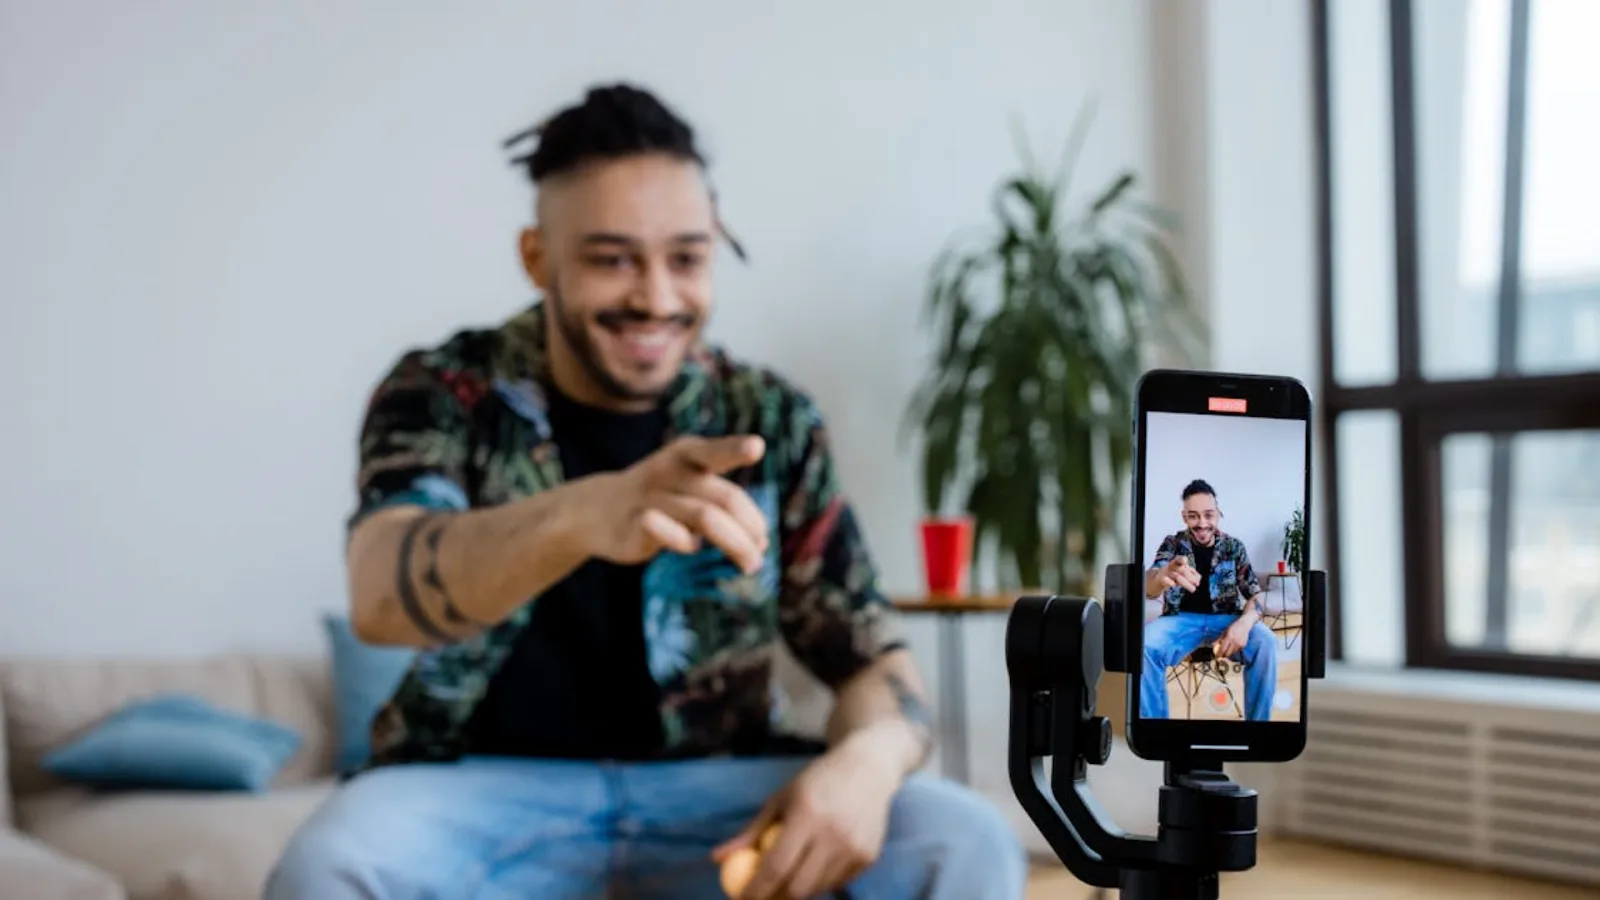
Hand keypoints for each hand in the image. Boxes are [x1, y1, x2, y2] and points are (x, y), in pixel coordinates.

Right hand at [570, 434, 769, 572]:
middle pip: (723, 498)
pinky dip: (681, 540)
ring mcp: (649, 497)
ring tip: (751, 564)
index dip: (734, 449)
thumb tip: (762, 543)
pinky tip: (691, 548)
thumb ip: (725, 508)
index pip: (713, 451)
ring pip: (704, 517)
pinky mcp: (632, 526)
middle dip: (750, 528)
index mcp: (685, 455)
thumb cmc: (660, 496)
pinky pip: (661, 529)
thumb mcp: (691, 487)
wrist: (596, 510)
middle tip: (762, 552)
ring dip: (735, 544)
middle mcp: (668, 471)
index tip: (756, 448)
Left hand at [712, 741, 899, 898]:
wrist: (868, 768)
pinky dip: (821, 881)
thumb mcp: (780, 799)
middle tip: (762, 896)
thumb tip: (716, 858)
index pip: (776, 866)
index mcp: (807, 814)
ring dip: (798, 889)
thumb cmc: (816, 782)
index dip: (755, 889)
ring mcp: (855, 847)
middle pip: (798, 887)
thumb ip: (751, 831)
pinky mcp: (869, 856)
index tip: (741, 899)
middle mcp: (834, 833)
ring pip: (818, 888)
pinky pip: (837, 882)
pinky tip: (817, 862)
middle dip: (776, 899)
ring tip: (789, 873)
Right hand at [1154, 557, 1200, 593]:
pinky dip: (1169, 582)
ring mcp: (1166, 572)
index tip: (1185, 562)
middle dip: (1190, 577)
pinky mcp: (1162, 579)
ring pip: (1177, 576)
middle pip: (1182, 570)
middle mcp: (1171, 566)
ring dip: (1186, 584)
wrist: (1160, 578)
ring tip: (1193, 589)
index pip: (1179, 559)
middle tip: (1197, 584)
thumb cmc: (1176, 573)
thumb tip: (1198, 581)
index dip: (1182, 560)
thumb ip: (1193, 574)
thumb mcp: (1185, 572)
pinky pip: (1165, 580)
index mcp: (1177, 562)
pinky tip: (1174, 585)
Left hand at [1215, 616, 1255, 657]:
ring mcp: (1240, 644)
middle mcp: (1235, 642)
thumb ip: (1219, 639)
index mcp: (1229, 637)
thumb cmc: (1233, 627)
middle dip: (1224, 655)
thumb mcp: (1224, 632)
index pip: (1223, 649)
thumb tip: (1212, 645)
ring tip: (1227, 650)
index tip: (1216, 657)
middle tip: (1221, 655)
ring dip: (1229, 653)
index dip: (1219, 654)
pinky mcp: (1243, 645)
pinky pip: (1237, 650)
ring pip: (1233, 653)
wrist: (1244, 625)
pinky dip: (1234, 650)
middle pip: (1228, 653)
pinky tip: (1233, 646)